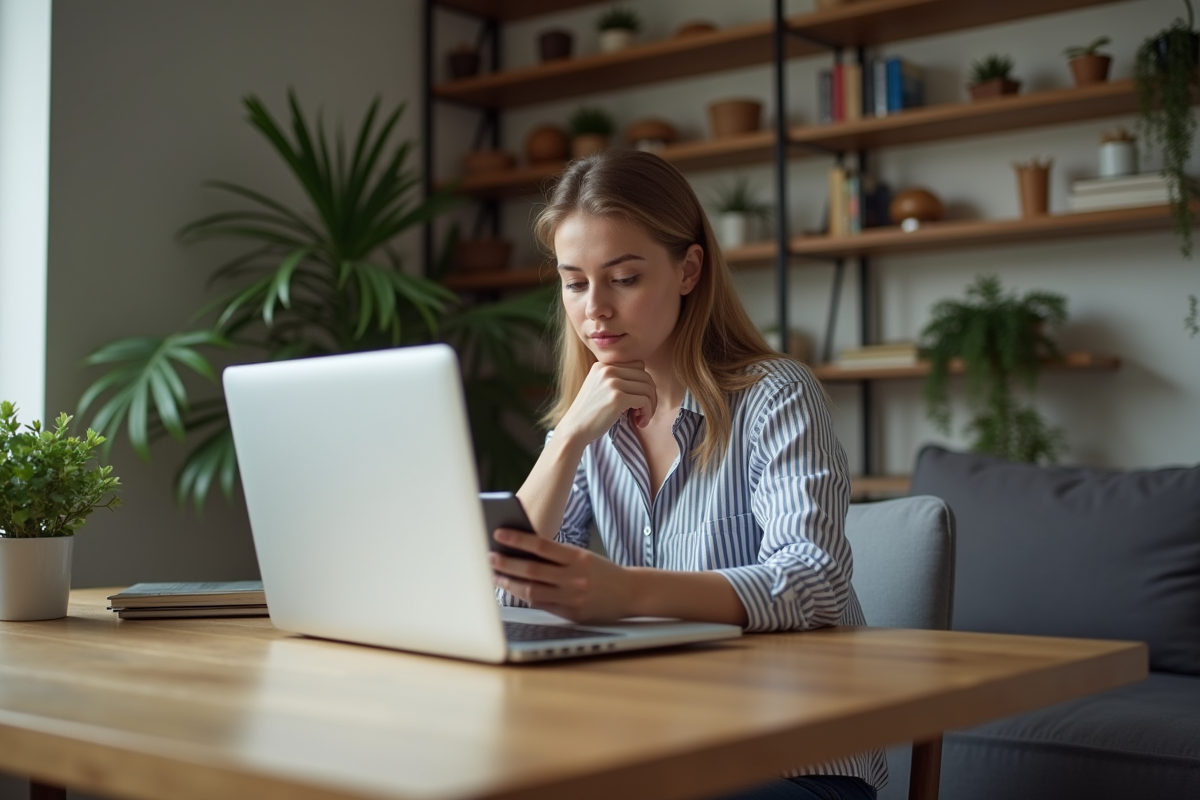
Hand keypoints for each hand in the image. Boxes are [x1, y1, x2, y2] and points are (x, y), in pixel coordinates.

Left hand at [491, 528, 634, 622]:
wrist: (630, 593)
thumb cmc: (601, 571)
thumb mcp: (583, 556)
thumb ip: (556, 556)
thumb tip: (522, 552)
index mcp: (578, 557)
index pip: (542, 545)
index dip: (518, 539)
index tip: (499, 533)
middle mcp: (574, 577)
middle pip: (532, 569)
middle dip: (506, 563)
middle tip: (489, 557)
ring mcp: (572, 597)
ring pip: (532, 590)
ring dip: (510, 583)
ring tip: (495, 575)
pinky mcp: (571, 613)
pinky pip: (541, 605)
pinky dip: (524, 597)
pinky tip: (513, 590)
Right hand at [556, 361, 656, 443]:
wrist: (574, 429)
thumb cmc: (590, 413)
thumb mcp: (600, 388)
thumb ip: (617, 379)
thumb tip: (648, 380)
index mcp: (603, 365)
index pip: (638, 365)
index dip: (643, 383)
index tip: (638, 400)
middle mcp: (607, 370)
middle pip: (645, 376)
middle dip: (650, 395)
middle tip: (643, 411)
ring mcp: (612, 383)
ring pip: (648, 388)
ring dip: (650, 405)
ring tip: (641, 418)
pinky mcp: (617, 397)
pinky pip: (645, 400)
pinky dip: (647, 412)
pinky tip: (639, 422)